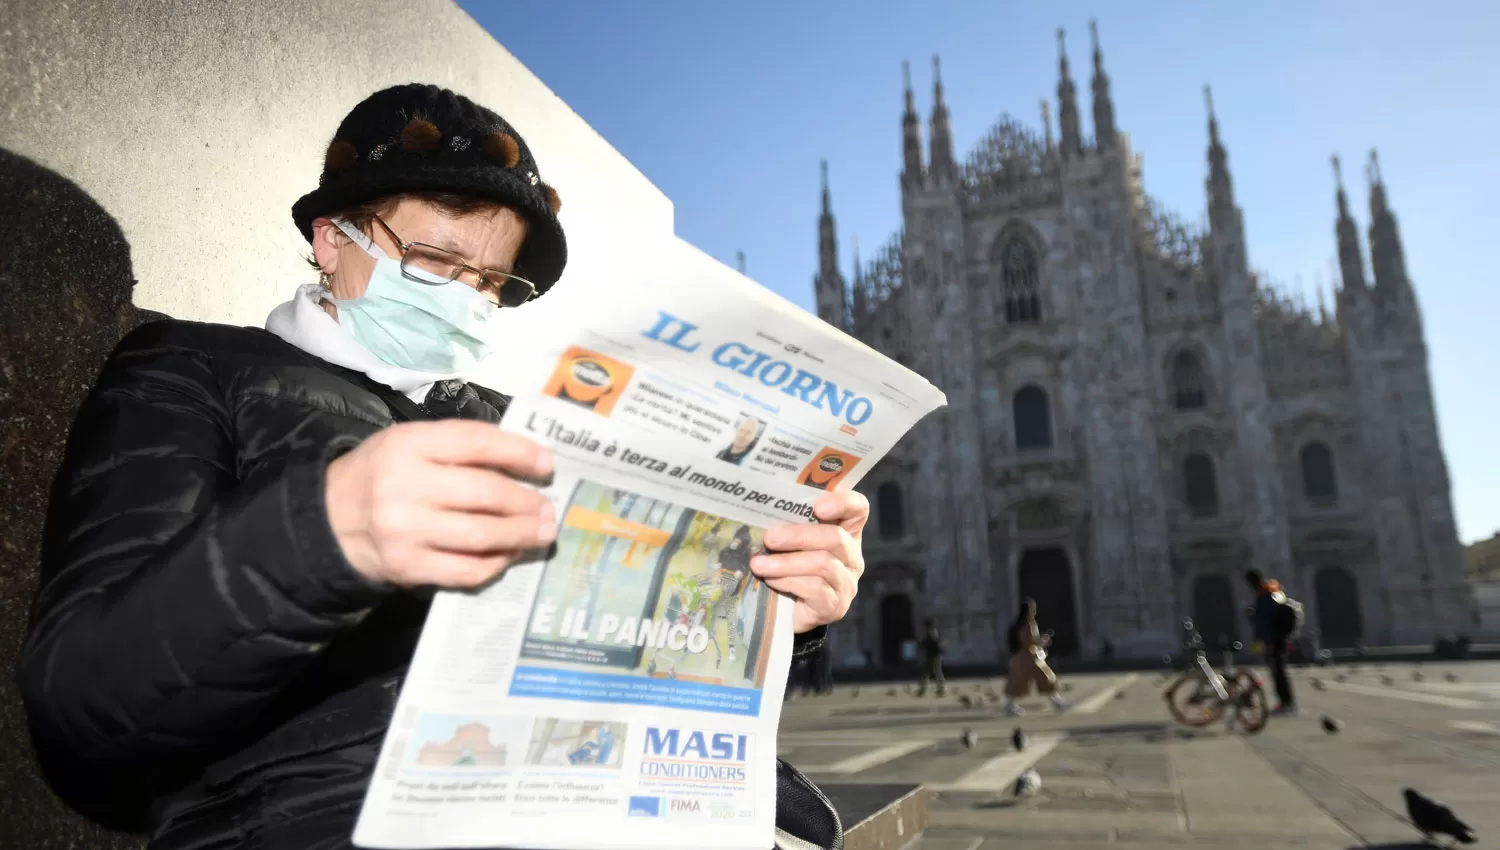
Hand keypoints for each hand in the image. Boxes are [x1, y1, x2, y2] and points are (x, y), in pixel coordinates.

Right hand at [325, 420, 555, 587]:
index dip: (520, 453)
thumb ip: (459, 447)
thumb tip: (525, 461)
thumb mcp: (409, 443)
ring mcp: (406, 531)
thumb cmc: (381, 474)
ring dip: (520, 534)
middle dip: (526, 502)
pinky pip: (466, 569)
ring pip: (481, 535)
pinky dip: (495, 563)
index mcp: (408, 444)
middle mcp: (406, 486)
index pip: (477, 443)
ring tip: (541, 531)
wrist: (328, 520)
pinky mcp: (408, 567)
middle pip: (486, 493)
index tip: (547, 464)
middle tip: (548, 508)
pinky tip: (508, 554)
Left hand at [750, 490, 866, 632]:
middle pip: (836, 537)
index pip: (858, 508)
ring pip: (823, 564)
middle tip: (769, 538)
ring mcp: (846, 583)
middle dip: (799, 536)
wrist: (789, 613)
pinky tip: (770, 580)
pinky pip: (815, 589)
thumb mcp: (792, 543)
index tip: (818, 507)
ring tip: (758, 564)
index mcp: (845, 532)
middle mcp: (852, 556)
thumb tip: (761, 512)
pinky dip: (788, 581)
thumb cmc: (789, 568)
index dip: (843, 503)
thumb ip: (789, 525)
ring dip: (785, 562)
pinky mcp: (835, 606)